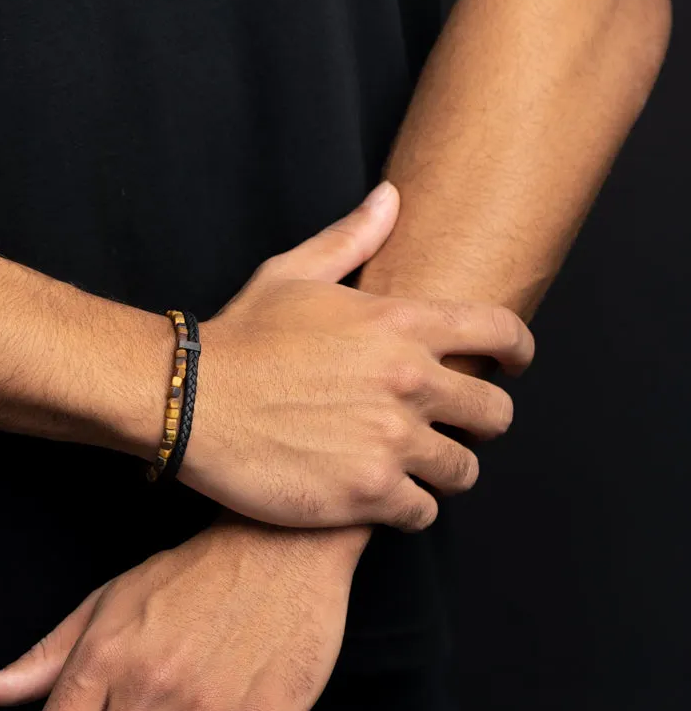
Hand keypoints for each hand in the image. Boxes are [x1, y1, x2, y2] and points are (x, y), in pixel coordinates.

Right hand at [181, 181, 533, 529]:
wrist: (191, 402)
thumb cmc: (240, 338)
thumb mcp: (292, 274)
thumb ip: (352, 239)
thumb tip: (392, 197)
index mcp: (401, 325)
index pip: (500, 333)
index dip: (518, 351)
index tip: (513, 365)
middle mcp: (410, 383)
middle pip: (495, 412)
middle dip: (481, 420)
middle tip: (454, 427)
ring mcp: (392, 443)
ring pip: (463, 469)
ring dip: (445, 470)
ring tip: (416, 468)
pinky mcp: (368, 494)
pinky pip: (424, 513)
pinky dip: (410, 509)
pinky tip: (386, 498)